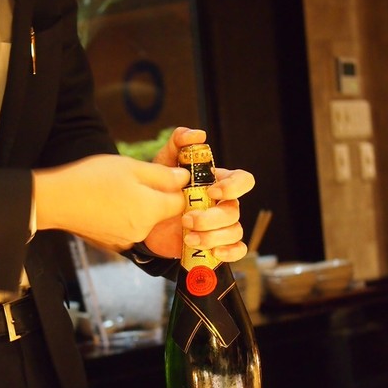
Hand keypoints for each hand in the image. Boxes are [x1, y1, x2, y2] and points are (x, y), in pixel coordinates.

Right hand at [33, 151, 189, 250]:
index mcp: (152, 210)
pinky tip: (106, 205)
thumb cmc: (93, 179)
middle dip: (154, 197)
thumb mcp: (132, 167)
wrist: (57, 201)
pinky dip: (122, 218)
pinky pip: (127, 229)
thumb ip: (162, 175)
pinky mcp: (112, 244)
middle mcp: (143, 231)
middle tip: (132, 181)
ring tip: (116, 192)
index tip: (162, 178)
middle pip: (161, 213)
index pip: (180, 203)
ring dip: (137, 207)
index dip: (175, 189)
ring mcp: (127, 240)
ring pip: (144, 221)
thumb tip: (184, 179)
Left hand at [145, 128, 254, 261]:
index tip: (211, 191)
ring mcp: (221, 226)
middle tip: (186, 219)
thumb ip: (178, 145)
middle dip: (211, 217)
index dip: (233, 186)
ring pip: (234, 231)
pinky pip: (237, 250)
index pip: (242, 180)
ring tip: (187, 237)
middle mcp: (223, 204)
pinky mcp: (216, 245)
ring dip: (212, 236)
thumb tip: (197, 135)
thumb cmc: (160, 190)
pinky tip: (214, 252)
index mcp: (217, 183)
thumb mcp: (164, 165)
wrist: (145, 224)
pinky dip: (230, 252)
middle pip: (234, 210)